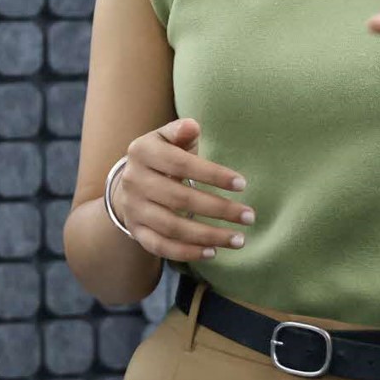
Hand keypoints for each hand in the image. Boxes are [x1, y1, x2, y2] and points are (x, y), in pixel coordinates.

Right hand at [110, 118, 255, 262]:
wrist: (129, 183)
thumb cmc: (162, 156)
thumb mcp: (168, 138)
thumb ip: (181, 131)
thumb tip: (192, 126)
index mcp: (142, 151)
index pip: (181, 164)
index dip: (213, 175)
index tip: (242, 185)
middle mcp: (134, 180)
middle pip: (180, 199)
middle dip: (219, 209)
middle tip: (249, 216)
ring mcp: (133, 208)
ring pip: (173, 227)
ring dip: (209, 236)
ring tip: (239, 239)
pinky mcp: (136, 231)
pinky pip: (161, 246)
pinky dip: (187, 252)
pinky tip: (213, 252)